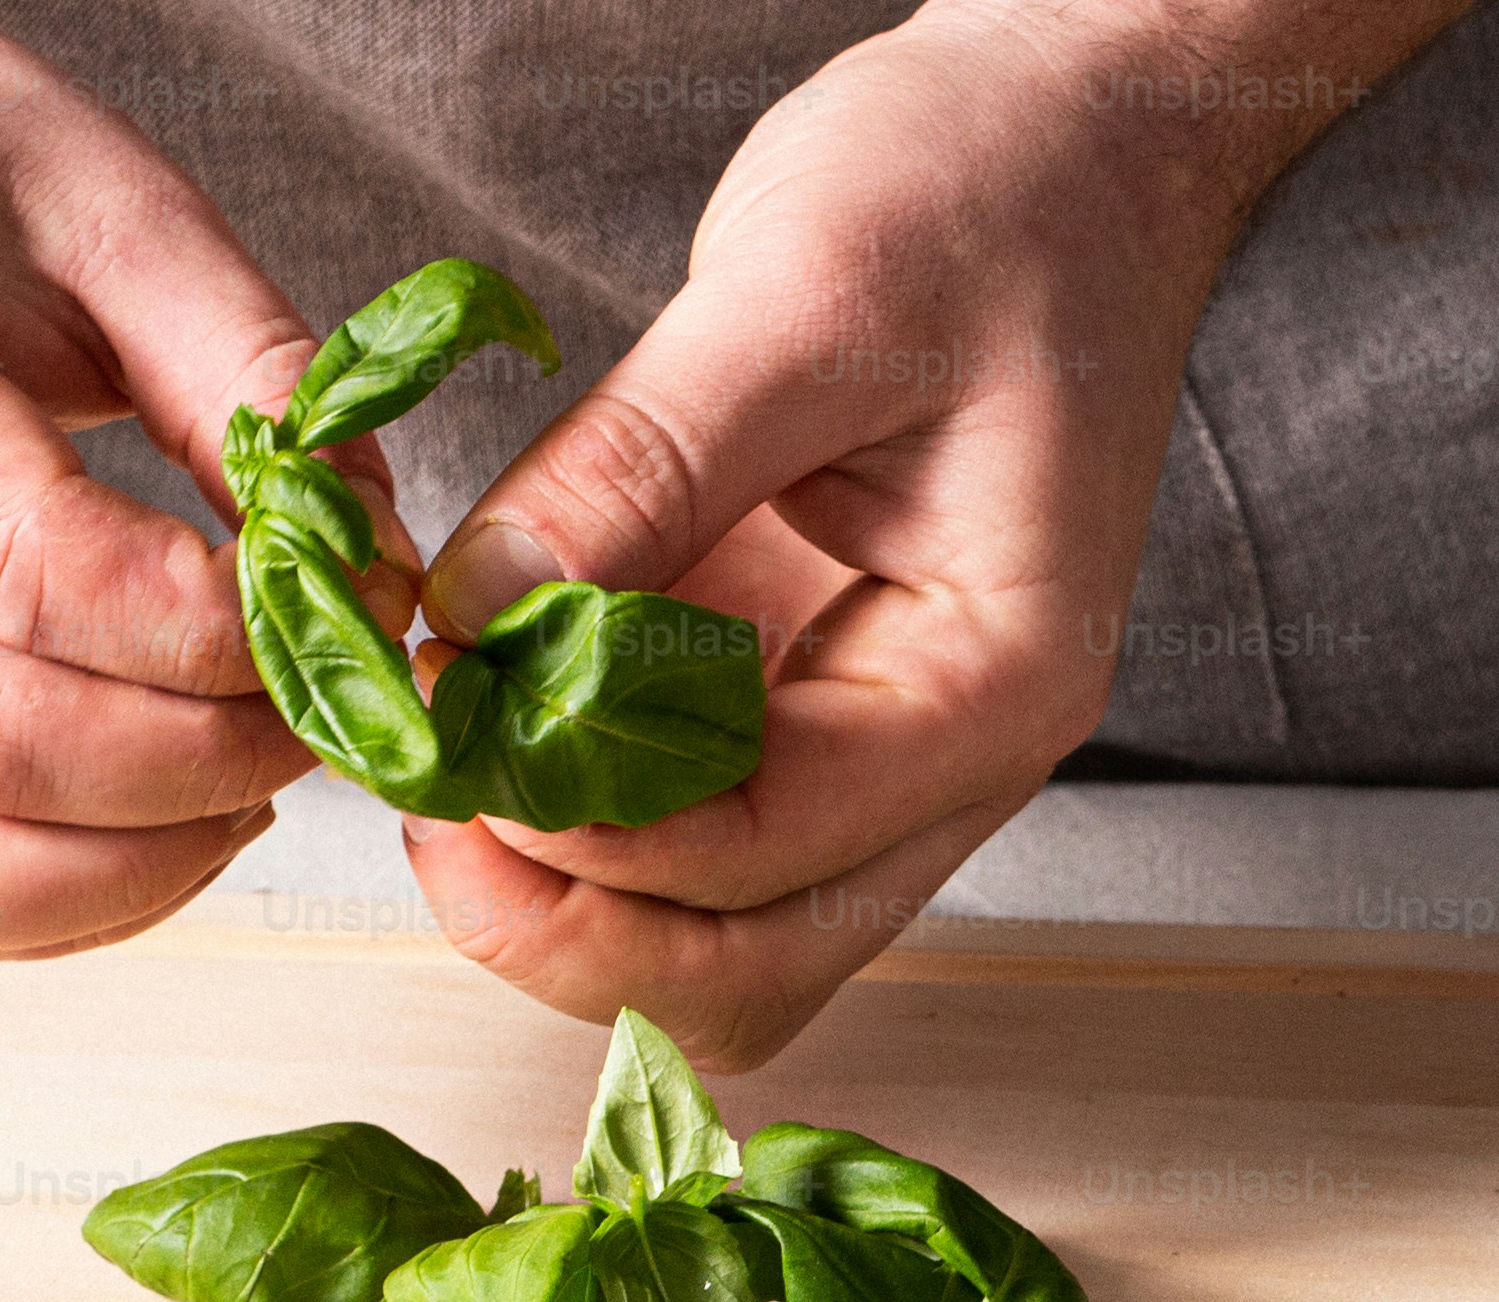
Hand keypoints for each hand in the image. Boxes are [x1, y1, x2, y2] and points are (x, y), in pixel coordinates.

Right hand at [0, 0, 392, 953]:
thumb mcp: (119, 200)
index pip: (14, 564)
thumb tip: (370, 574)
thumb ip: (251, 380)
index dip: (201, 637)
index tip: (329, 619)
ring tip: (241, 796)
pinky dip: (39, 904)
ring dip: (118, 873)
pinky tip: (146, 829)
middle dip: (192, 768)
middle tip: (316, 725)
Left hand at [403, 2, 1432, 1066]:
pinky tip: (500, 717)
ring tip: (450, 768)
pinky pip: (696, 839)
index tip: (443, 736)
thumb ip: (639, 471)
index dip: (583, 830)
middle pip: (749, 966)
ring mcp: (883, 745)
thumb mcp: (798, 297)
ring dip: (574, 899)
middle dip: (572, 925)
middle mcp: (953, 756)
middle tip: (427, 804)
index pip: (766, 852)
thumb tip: (480, 618)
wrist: (1071, 138)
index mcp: (993, 683)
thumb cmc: (987, 193)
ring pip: (720, 940)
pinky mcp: (812, 701)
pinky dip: (587, 819)